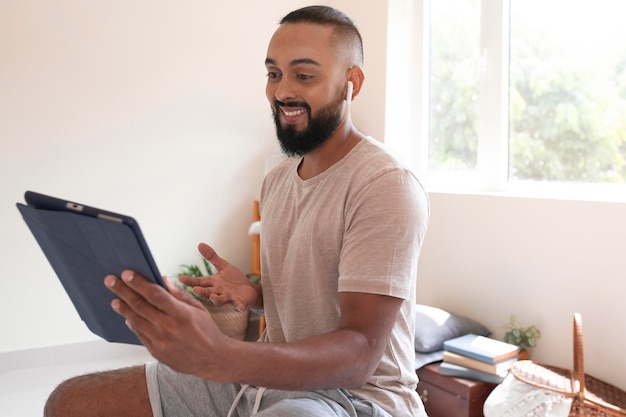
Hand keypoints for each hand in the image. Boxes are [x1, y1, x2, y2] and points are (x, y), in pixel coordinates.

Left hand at [104, 270, 229, 377]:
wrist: (212, 359)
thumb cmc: (206, 330)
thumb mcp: (199, 308)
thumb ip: (179, 294)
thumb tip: (162, 279)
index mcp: (181, 314)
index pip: (155, 295)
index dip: (139, 283)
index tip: (126, 273)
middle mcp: (169, 328)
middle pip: (140, 306)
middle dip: (123, 291)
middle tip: (110, 280)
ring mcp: (161, 341)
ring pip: (136, 320)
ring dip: (123, 308)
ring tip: (114, 299)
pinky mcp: (156, 352)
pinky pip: (140, 335)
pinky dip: (132, 324)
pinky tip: (127, 316)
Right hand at [177, 243, 259, 311]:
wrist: (248, 290)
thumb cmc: (233, 279)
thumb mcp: (223, 266)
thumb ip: (212, 257)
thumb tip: (200, 244)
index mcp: (213, 283)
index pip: (199, 282)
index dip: (190, 281)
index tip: (180, 278)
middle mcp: (218, 292)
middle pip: (208, 293)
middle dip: (202, 292)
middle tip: (195, 290)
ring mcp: (228, 299)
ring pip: (220, 300)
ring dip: (217, 300)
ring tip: (213, 297)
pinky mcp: (239, 303)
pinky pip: (239, 305)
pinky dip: (239, 306)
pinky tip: (240, 307)